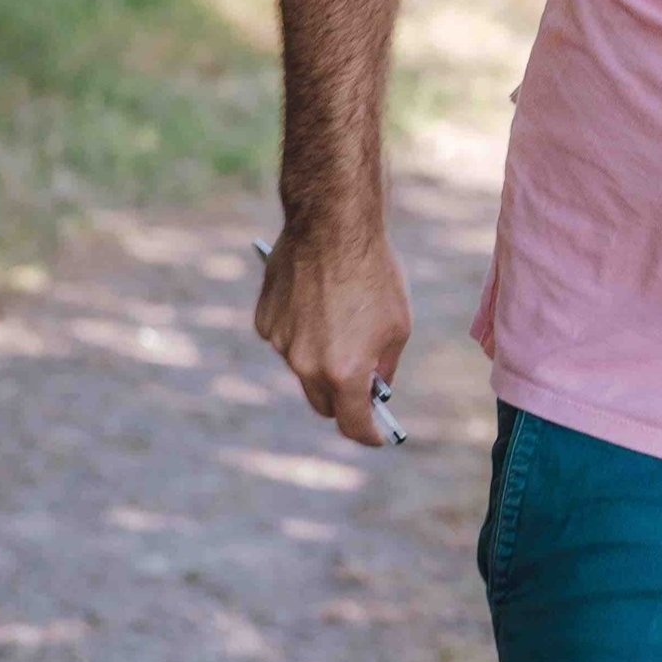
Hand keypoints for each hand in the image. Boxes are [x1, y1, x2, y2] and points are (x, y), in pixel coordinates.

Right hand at [255, 225, 411, 445]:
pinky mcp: (264, 320)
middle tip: (363, 390)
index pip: (353, 424)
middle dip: (344, 402)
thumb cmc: (374, 274)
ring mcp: (280, 343)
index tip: (378, 435)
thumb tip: (376, 386)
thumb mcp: (397, 327)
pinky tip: (317, 307)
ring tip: (341, 328)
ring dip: (321, 363)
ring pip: (302, 370)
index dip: (369, 434)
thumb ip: (384, 367)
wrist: (332, 226)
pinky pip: (285, 341)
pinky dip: (301, 335)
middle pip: (323, 404)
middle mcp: (306, 365)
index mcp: (344, 372)